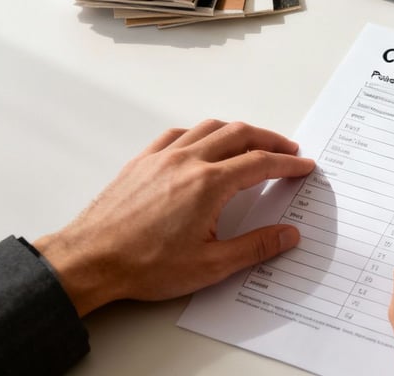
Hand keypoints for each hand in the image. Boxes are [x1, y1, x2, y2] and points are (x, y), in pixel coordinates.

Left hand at [33, 120, 314, 315]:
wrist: (90, 260)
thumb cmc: (144, 265)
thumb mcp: (210, 266)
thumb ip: (256, 247)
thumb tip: (289, 235)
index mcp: (209, 184)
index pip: (260, 163)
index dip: (287, 163)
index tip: (303, 166)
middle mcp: (187, 161)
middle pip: (239, 135)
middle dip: (269, 140)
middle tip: (288, 150)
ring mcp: (162, 157)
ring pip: (209, 128)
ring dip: (237, 131)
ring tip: (252, 143)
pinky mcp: (141, 162)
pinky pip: (178, 134)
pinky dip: (201, 133)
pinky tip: (203, 144)